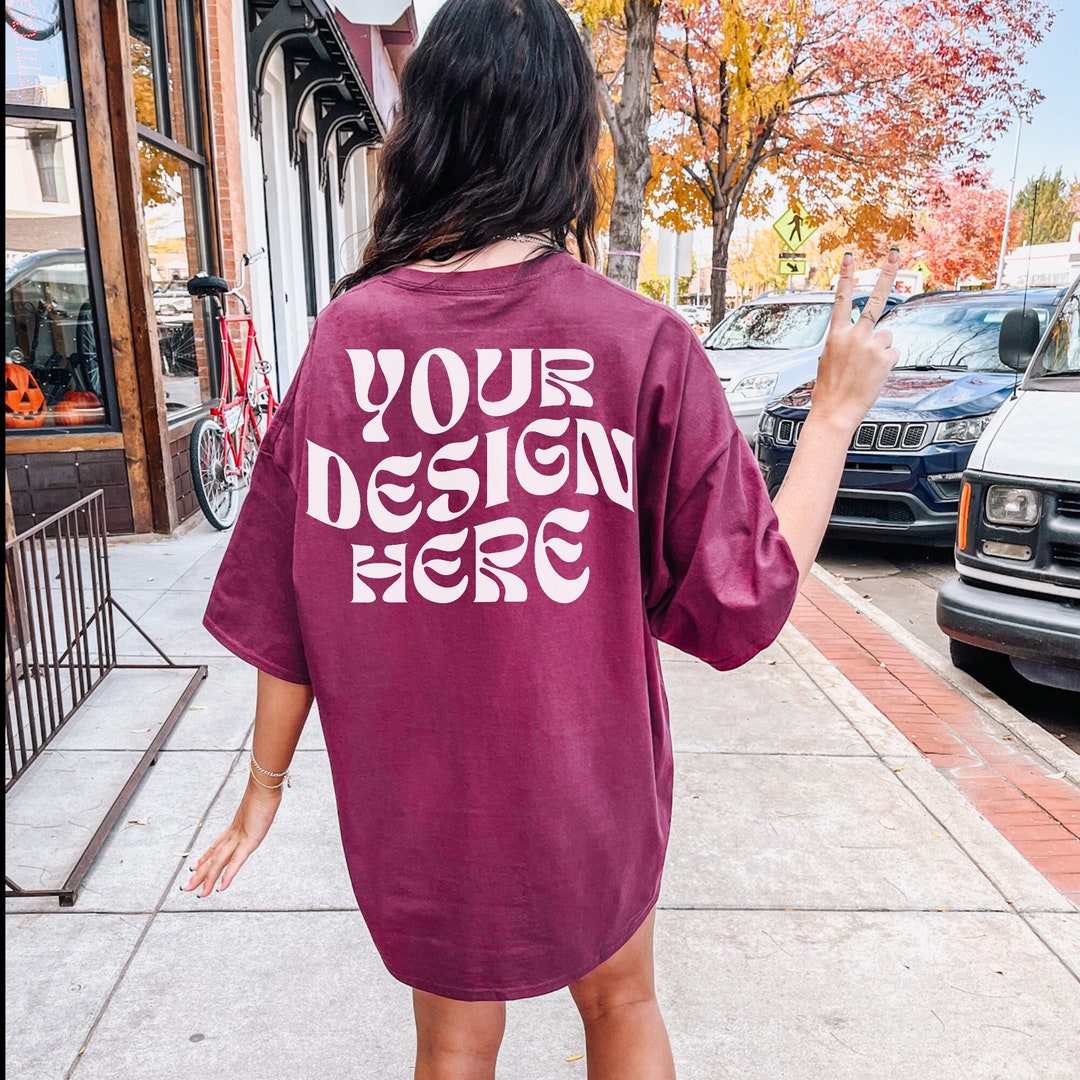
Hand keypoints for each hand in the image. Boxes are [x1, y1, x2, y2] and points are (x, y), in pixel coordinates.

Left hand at [181, 777, 281, 897]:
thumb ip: (257, 809)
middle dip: (200, 874)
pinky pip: (236, 862)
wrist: (265, 787)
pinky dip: (228, 875)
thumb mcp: (259, 805)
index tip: (194, 867)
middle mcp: (233, 834)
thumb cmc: (265, 793)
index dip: (204, 858)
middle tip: (188, 887)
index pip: (215, 846)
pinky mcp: (249, 842)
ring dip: (209, 879)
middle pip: (213, 857)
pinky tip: (221, 887)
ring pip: (219, 862)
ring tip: (201, 893)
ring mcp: (240, 838)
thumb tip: (260, 804)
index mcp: (235, 827)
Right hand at [811, 249, 900, 431]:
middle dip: (887, 274)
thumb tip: (864, 338)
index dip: (845, 276)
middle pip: (875, 300)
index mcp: (835, 335)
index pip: (840, 298)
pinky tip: (874, 375)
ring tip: (867, 368)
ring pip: (887, 337)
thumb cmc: (829, 390)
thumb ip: (845, 342)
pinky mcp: (885, 357)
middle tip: (895, 253)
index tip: (850, 257)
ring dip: (881, 350)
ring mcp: (871, 345)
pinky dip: (886, 364)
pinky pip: (892, 354)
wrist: (834, 412)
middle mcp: (854, 335)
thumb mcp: (828, 360)